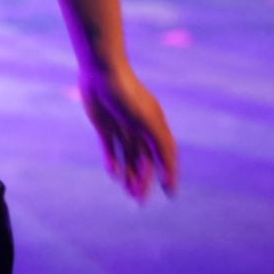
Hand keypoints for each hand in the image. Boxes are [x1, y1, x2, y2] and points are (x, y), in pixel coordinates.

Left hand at [80, 63, 177, 201]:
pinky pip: (110, 148)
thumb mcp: (148, 121)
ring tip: (129, 192)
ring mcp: (121, 127)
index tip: (170, 193)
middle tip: (140, 200)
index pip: (164, 155)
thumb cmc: (128, 95)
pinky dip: (112, 161)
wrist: (102, 72)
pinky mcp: (104, 126)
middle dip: (144, 180)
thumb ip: (161, 144)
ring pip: (127, 157)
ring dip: (129, 174)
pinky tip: (113, 174)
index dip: (168, 174)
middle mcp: (139, 127)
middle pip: (144, 159)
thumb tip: (171, 170)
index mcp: (154, 125)